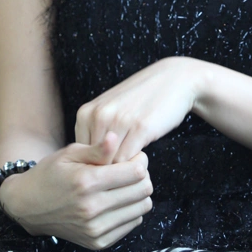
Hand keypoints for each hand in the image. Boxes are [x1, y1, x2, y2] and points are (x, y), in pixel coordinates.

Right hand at [0, 134, 152, 249]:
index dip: (140, 160)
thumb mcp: (70, 153)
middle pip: (143, 190)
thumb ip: (97, 148)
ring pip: (141, 209)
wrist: (29, 206)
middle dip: (143, 176)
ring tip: (125, 186)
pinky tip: (117, 201)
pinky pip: (132, 224)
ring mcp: (95, 228)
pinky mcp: (97, 242)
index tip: (134, 156)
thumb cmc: (51, 173)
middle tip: (131, 170)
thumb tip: (115, 137)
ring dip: (138, 194)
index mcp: (87, 182)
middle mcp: (92, 208)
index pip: (136, 172)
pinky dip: (131, 211)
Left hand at [75, 57, 203, 161]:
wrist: (172, 79)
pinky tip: (142, 159)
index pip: (79, 157)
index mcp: (85, 113)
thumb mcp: (110, 112)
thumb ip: (95, 135)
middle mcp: (98, 116)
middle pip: (93, 163)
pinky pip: (128, 161)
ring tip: (131, 166)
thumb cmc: (139, 101)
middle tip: (120, 171)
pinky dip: (134, 167)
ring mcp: (119, 121)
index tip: (106, 168)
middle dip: (106, 172)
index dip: (92, 167)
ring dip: (121, 171)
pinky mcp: (140, 128)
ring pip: (110, 165)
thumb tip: (86, 172)